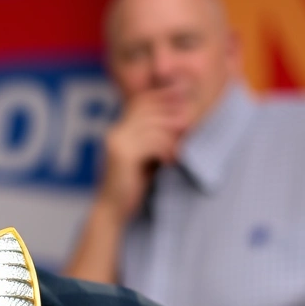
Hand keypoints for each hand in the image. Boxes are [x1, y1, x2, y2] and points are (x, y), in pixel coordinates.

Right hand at [96, 88, 190, 220]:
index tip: (184, 94)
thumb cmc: (133, 186)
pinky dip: (167, 150)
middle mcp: (115, 132)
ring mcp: (116, 142)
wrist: (114, 211)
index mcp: (119, 130)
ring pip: (153, 126)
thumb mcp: (146, 157)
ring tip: (181, 151)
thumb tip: (182, 119)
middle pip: (148, 109)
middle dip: (172, 114)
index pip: (141, 101)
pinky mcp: (122, 155)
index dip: (162, 95)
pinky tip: (172, 162)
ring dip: (172, 137)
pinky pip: (152, 143)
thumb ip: (156, 139)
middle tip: (190, 124)